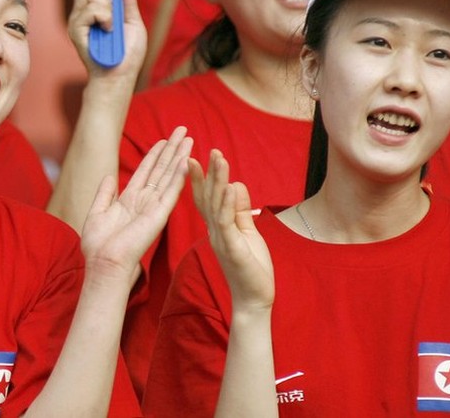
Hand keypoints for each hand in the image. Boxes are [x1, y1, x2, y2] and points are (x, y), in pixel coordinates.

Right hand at [66, 0, 145, 82]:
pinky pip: (90, 9)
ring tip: (111, 25)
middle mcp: (82, 12)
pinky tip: (107, 30)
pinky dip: (104, 17)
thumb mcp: (134, 24)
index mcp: (95, 8)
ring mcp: (77, 20)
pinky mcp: (75, 30)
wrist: (119, 76)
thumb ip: (129, 2)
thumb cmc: (127, 56)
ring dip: (107, 6)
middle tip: (113, 8)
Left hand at [79, 126, 191, 284]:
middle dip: (172, 149)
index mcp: (130, 200)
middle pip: (162, 170)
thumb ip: (104, 194)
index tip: (164, 139)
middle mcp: (145, 201)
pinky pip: (171, 191)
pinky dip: (179, 176)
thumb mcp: (97, 213)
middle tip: (183, 130)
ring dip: (179, 157)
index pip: (146, 172)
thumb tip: (108, 176)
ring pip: (169, 176)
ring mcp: (154, 207)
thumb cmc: (98, 246)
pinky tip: (186, 160)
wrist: (104, 263)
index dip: (155, 155)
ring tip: (188, 139)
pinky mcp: (159, 215)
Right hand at [190, 150, 273, 312]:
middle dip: (207, 173)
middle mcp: (214, 231)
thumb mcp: (247, 233)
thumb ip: (241, 211)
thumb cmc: (251, 268)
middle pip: (207, 197)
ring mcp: (221, 239)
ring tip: (219, 159)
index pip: (205, 199)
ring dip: (217, 181)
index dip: (200, 179)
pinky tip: (230, 186)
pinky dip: (229, 203)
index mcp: (217, 228)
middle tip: (206, 151)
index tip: (195, 159)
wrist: (254, 299)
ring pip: (216, 205)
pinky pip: (227, 222)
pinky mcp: (231, 247)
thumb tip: (236, 185)